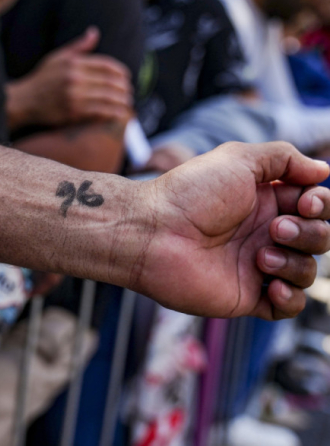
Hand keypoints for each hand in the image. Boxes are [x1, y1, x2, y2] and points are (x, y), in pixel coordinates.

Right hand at [6, 27, 132, 129]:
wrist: (24, 101)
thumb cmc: (42, 79)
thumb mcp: (57, 57)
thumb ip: (78, 47)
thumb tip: (94, 32)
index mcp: (73, 63)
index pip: (105, 65)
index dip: (120, 71)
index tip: (127, 76)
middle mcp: (74, 78)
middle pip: (109, 81)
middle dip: (123, 87)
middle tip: (130, 92)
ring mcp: (73, 96)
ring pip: (107, 97)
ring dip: (121, 101)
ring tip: (127, 104)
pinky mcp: (72, 112)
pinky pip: (99, 112)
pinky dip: (112, 113)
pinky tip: (119, 114)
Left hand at [133, 142, 329, 319]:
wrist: (152, 232)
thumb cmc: (190, 193)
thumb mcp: (237, 159)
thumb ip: (283, 158)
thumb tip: (323, 169)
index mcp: (264, 200)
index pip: (315, 205)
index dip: (320, 204)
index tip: (305, 201)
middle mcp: (262, 232)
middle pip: (318, 237)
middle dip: (310, 233)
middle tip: (276, 228)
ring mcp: (255, 265)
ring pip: (306, 271)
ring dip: (295, 262)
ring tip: (259, 255)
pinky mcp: (246, 295)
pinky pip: (288, 306)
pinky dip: (290, 297)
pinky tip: (271, 285)